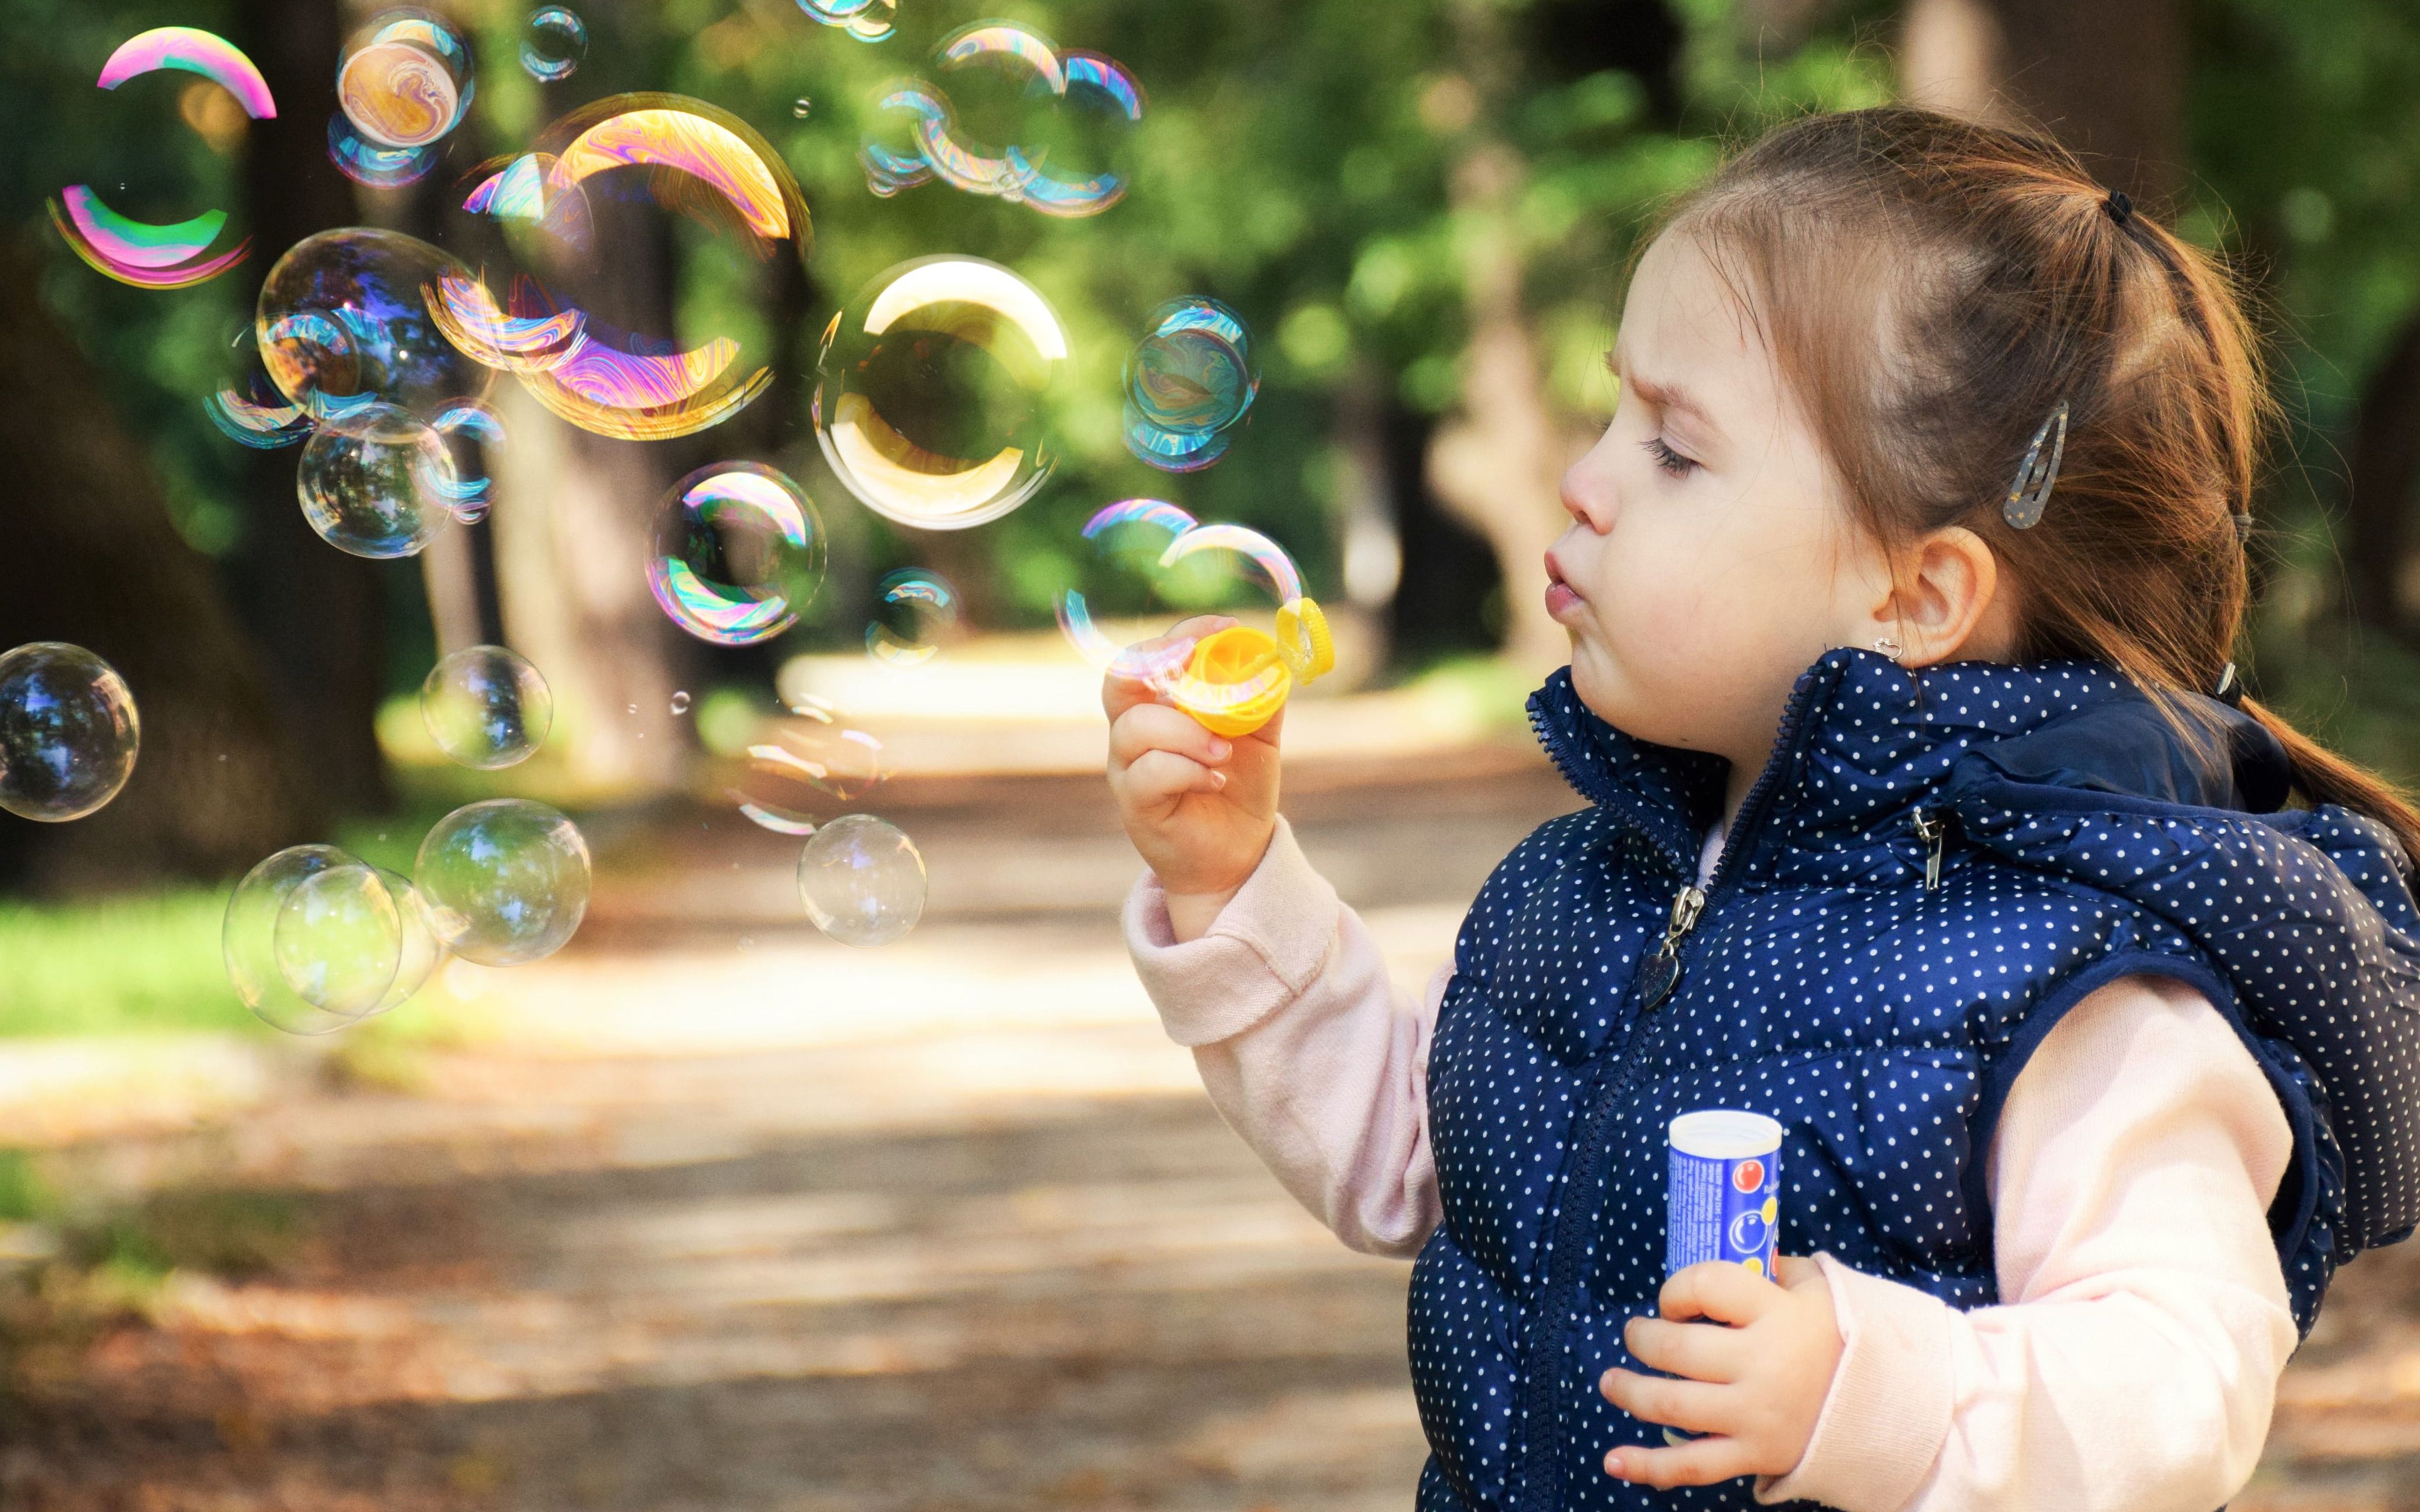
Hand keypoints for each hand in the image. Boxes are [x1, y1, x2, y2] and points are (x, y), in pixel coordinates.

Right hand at [1104, 615, 1282, 939]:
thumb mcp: (1260, 735)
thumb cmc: (1239, 787)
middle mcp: (1134, 731)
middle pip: (1120, 679)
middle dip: (1158, 662)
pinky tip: (1214, 779)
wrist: (1237, 853)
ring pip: (1136, 728)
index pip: (1152, 654)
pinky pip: (1148, 773)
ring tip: (1223, 751)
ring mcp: (1128, 768)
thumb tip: (1274, 655)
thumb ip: (1262, 696)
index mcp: (1160, 704)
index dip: (1183, 633)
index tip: (1225, 626)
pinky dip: (1186, 770)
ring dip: (1186, 731)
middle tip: (1198, 663)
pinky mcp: (1134, 804)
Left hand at [1597, 1255, 1842, 1488]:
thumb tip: (1732, 1253)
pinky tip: (1613, 1461)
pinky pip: (1692, 1466)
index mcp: (1778, 1315)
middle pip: (1677, 1349)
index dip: (1675, 1290)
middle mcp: (1762, 1365)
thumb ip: (1773, 1270)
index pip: (1704, 1286)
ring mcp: (1756, 1415)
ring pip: (1673, 1404)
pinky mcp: (1756, 1455)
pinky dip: (1647, 1467)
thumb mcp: (1818, 1289)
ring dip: (1630, 1392)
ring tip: (1610, 1381)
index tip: (1673, 1301)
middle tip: (1633, 1334)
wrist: (1889, 1408)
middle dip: (1642, 1339)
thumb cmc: (1842, 1339)